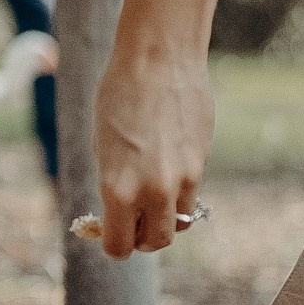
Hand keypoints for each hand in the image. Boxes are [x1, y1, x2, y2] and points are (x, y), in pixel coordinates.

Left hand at [93, 30, 212, 255]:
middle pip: (155, 241)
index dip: (113, 245)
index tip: (110, 235)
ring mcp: (183, 178)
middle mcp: (153, 190)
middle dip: (142, 239)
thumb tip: (121, 207)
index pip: (119, 245)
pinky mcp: (202, 161)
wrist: (158, 58)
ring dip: (165, 219)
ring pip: (179, 222)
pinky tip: (167, 168)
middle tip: (133, 224)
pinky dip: (179, 192)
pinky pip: (191, 193)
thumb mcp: (102, 144)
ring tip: (151, 201)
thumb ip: (113, 181)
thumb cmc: (118, 94)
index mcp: (118, 188)